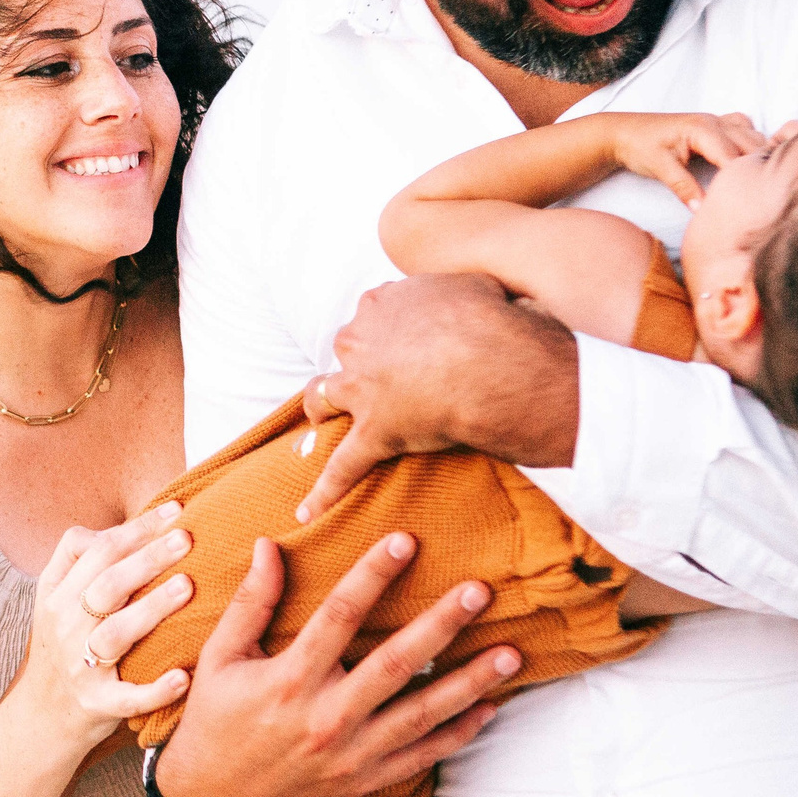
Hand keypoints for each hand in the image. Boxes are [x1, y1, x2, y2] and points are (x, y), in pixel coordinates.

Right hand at [19, 502, 198, 749]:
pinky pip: (127, 698)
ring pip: (115, 633)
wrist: (41, 713)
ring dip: (152, 609)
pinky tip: (182, 678)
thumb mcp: (57, 598)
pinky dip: (154, 690)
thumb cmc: (64, 645)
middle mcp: (65, 625)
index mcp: (57, 594)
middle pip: (107, 584)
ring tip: (187, 587)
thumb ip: (84, 561)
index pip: (95, 549)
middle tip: (187, 538)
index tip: (175, 510)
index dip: (134, 528)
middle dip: (148, 558)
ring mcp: (79, 666)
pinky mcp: (96, 703)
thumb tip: (134, 524)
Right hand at [151, 533, 518, 796]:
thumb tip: (268, 545)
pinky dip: (458, 735)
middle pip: (395, 664)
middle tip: (479, 591)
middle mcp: (326, 718)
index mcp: (289, 680)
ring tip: (510, 654)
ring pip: (421, 714)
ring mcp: (350, 754)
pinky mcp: (363, 781)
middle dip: (441, 625)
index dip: (373, 574)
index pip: (339, 616)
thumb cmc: (214, 723)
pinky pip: (421, 756)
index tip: (405, 540)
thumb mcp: (219, 659)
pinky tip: (489, 709)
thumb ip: (250, 603)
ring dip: (469, 683)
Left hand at [298, 274, 578, 520]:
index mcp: (381, 305)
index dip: (385, 329)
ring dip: (322, 408)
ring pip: (323, 396)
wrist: (490, 362)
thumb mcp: (471, 283)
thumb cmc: (490, 320)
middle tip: (377, 378)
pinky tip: (306, 513)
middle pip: (347, 350)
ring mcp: (361, 388)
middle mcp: (360, 342)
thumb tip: (472, 294)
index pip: (372, 315)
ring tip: (321, 422)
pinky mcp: (373, 433)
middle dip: (358, 362)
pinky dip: (324, 491)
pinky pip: (342, 466)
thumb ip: (457, 290)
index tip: (401, 340)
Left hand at [606, 111, 768, 207]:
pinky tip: (749, 162)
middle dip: (757, 168)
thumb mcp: (660, 168)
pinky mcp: (715, 125)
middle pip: (751, 145)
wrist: (622, 132)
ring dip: (759, 155)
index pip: (734, 156)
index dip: (744, 178)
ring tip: (758, 182)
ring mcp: (716, 121)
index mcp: (703, 129)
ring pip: (752, 135)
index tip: (754, 200)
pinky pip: (744, 129)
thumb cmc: (639, 147)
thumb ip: (684, 188)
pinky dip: (752, 143)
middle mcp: (714, 121)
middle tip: (762, 195)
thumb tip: (703, 210)